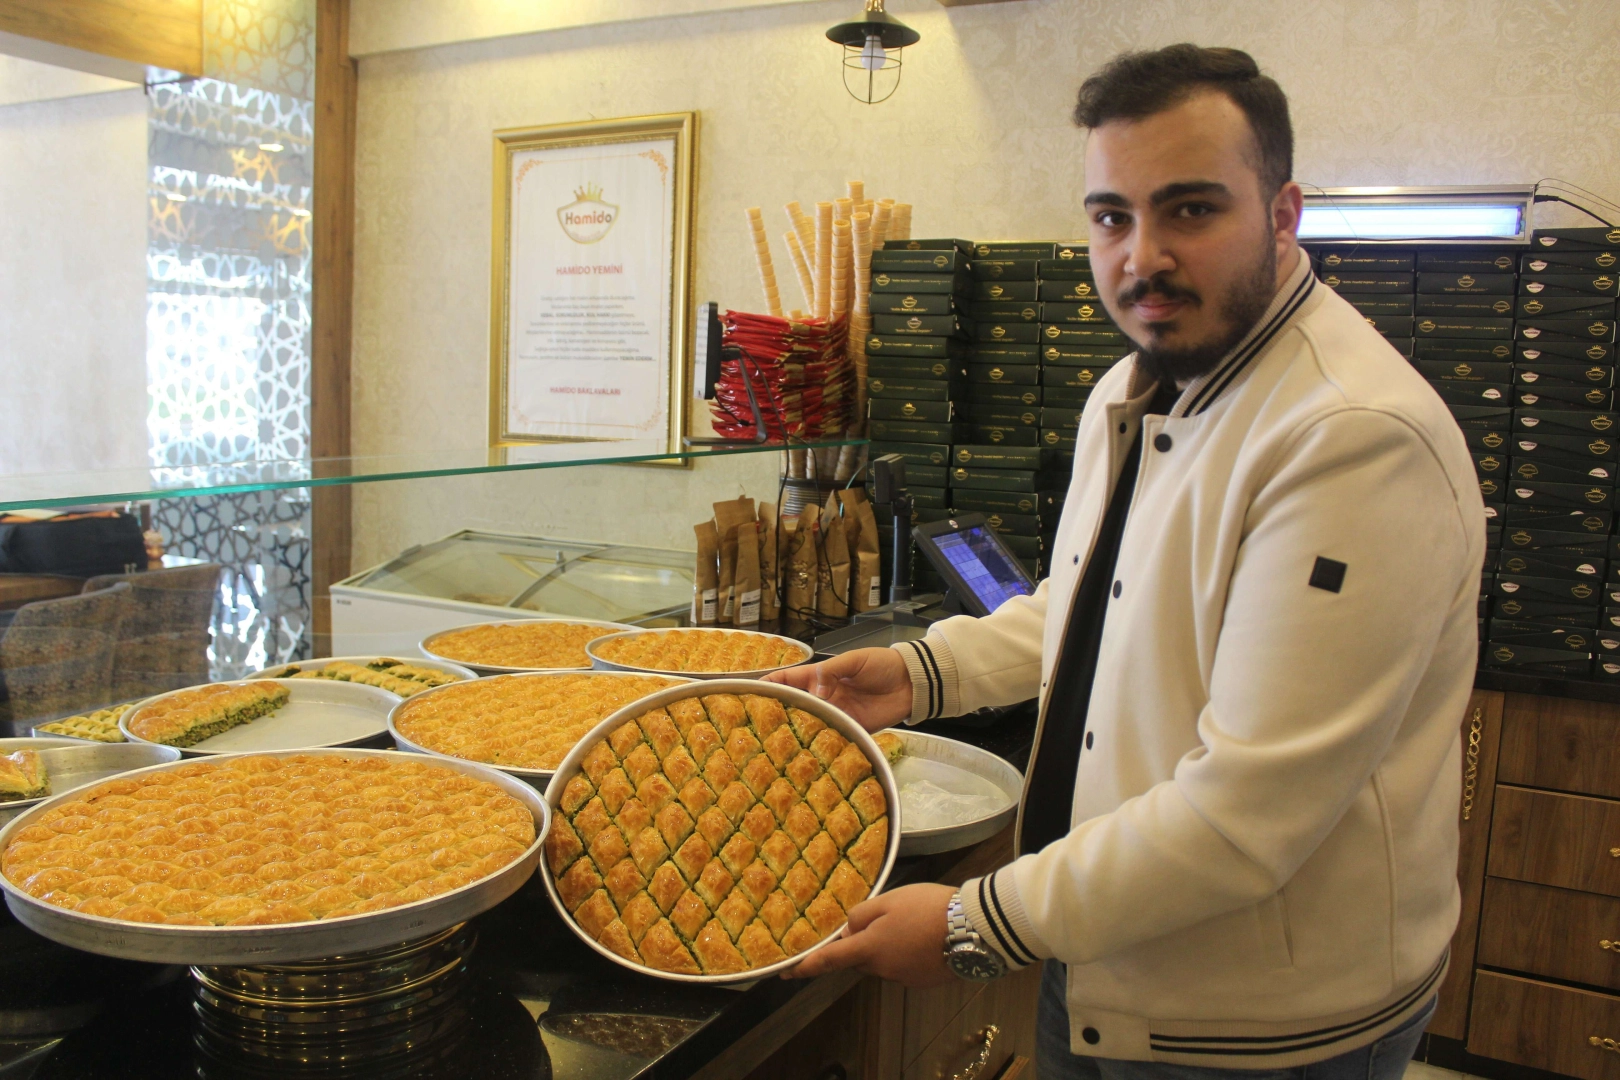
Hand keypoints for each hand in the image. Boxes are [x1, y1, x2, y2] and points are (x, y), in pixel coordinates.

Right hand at [762, 647, 912, 732]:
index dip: (770, 685)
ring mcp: (837, 715)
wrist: (911, 682)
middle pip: (795, 707)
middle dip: (777, 715)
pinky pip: (833, 738)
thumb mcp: (855, 660)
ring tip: (776, 744)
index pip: (789, 681)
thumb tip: (816, 691)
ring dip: (797, 733)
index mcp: (820, 677)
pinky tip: (807, 753)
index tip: (751, 694)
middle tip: (757, 727)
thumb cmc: (882, 665)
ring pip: (810, 725)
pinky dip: (821, 745)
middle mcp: (824, 698)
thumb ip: (832, 671)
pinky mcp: (852, 729)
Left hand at [782, 883, 956, 986]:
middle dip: (863, 941)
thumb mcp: (888, 900)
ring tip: (912, 919)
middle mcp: (883, 970)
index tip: (786, 974)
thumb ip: (862, 914)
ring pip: (884, 960)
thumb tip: (849, 929)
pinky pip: (904, 964)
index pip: (829, 960)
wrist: (973, 928)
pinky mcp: (923, 980)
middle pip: (861, 956)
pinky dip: (908, 951)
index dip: (806, 967)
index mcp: (869, 949)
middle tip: (883, 917)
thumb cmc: (927, 909)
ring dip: (889, 943)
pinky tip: (925, 933)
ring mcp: (904, 978)